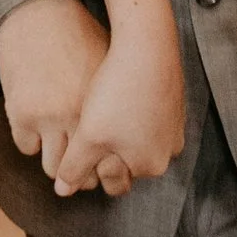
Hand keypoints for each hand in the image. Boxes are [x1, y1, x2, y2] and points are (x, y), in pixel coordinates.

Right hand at [0, 0, 107, 181]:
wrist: (40, 13)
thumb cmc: (80, 37)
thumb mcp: (109, 71)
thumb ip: (117, 104)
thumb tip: (126, 139)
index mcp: (105, 109)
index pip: (109, 162)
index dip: (104, 167)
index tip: (100, 162)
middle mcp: (79, 118)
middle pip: (83, 174)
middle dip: (80, 173)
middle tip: (77, 162)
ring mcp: (49, 118)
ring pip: (52, 167)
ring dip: (55, 160)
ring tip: (56, 147)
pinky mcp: (21, 114)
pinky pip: (27, 147)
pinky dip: (31, 139)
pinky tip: (36, 123)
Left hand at [48, 26, 185, 199]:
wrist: (148, 44)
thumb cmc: (118, 92)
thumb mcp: (90, 136)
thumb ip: (75, 167)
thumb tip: (62, 191)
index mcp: (150, 164)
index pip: (114, 183)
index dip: (93, 168)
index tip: (80, 146)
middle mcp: (168, 151)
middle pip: (128, 162)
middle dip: (107, 150)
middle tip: (89, 126)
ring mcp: (174, 126)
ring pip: (137, 138)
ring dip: (119, 130)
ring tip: (102, 107)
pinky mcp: (174, 102)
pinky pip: (147, 116)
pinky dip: (131, 110)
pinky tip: (117, 92)